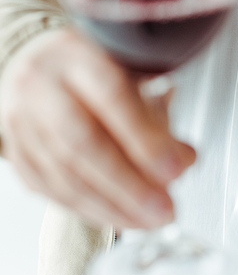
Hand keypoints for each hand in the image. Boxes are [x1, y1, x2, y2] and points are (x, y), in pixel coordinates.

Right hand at [0, 27, 195, 228]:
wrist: (38, 61)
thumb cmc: (91, 63)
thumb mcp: (126, 64)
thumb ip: (156, 109)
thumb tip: (183, 159)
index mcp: (75, 54)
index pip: (112, 97)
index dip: (145, 138)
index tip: (176, 167)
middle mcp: (41, 85)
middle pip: (83, 144)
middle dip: (129, 185)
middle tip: (164, 208)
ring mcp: (22, 120)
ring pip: (65, 176)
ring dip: (113, 207)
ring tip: (149, 220)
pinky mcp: (16, 152)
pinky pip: (52, 191)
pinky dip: (90, 210)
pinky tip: (120, 216)